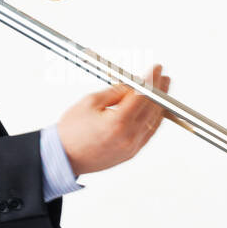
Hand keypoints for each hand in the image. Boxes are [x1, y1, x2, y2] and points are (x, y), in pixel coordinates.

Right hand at [56, 64, 171, 176]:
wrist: (63, 157)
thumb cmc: (71, 131)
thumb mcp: (90, 102)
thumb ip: (116, 92)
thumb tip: (133, 85)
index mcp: (118, 122)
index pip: (143, 96)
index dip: (151, 80)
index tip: (156, 69)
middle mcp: (129, 137)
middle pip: (153, 108)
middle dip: (160, 90)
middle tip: (162, 77)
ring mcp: (132, 147)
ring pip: (154, 122)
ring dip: (160, 105)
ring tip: (162, 91)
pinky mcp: (130, 154)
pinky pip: (148, 134)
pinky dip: (154, 120)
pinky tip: (155, 110)